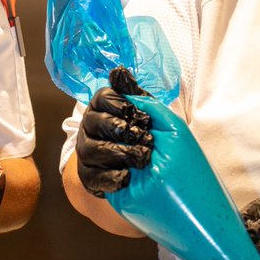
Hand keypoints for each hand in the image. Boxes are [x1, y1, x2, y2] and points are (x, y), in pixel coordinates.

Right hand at [76, 67, 153, 196]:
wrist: (170, 187)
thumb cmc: (165, 149)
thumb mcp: (162, 121)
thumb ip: (142, 98)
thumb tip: (119, 72)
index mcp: (111, 111)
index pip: (102, 97)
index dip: (117, 104)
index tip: (134, 113)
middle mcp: (96, 130)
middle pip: (91, 120)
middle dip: (117, 128)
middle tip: (141, 137)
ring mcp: (91, 155)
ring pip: (89, 148)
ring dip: (118, 153)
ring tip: (142, 160)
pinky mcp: (92, 179)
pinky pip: (91, 176)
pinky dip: (111, 177)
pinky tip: (128, 177)